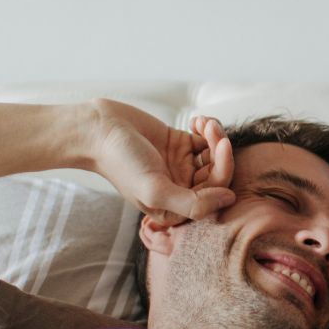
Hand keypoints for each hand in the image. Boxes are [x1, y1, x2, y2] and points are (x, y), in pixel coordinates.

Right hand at [89, 100, 235, 225]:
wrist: (99, 129)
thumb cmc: (122, 163)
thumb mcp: (155, 190)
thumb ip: (192, 203)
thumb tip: (229, 199)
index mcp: (175, 208)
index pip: (213, 197)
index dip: (224, 172)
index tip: (222, 147)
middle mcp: (181, 189)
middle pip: (218, 175)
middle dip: (221, 151)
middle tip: (214, 130)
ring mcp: (181, 166)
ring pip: (215, 156)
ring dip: (216, 137)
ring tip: (204, 122)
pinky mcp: (180, 144)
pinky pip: (206, 140)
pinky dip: (207, 129)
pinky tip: (196, 120)